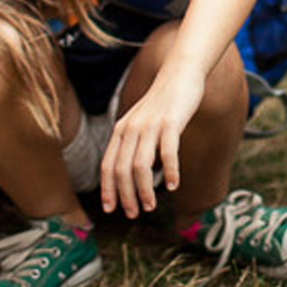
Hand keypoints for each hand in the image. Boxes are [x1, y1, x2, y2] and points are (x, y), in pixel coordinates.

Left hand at [100, 65, 206, 217]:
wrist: (180, 73)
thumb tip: (135, 175)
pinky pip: (168, 151)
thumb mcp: (141, 122)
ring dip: (144, 190)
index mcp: (121, 129)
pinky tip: (174, 185)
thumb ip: (134, 144)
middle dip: (126, 196)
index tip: (110, 209)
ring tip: (150, 206)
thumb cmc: (162, 102)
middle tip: (134, 213)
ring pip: (141, 165)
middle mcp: (132, 128)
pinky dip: (170, 171)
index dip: (107, 189)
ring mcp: (151, 125)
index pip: (108, 165)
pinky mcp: (171, 122)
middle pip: (122, 170)